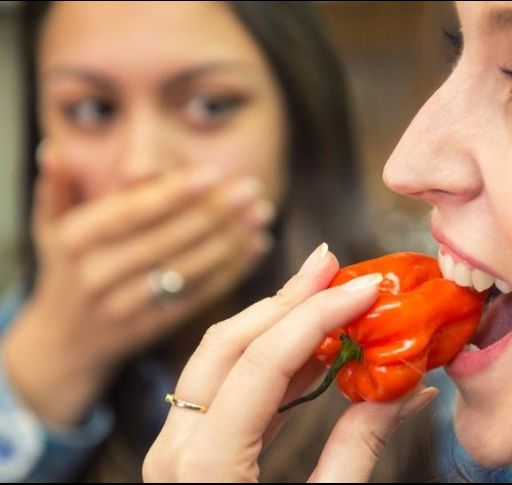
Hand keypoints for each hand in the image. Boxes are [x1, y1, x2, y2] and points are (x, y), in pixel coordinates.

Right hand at [2, 148, 274, 427]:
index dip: (174, 193)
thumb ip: (57, 188)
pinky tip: (256, 247)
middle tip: (251, 189)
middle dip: (214, 212)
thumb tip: (54, 151)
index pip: (132, 212)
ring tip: (261, 215)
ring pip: (188, 268)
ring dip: (231, 240)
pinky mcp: (153, 327)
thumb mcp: (50, 227)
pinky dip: (231, 271)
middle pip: (167, 239)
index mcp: (74, 241)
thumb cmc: (66, 269)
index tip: (213, 174)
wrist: (64, 342)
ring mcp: (126, 305)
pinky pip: (199, 296)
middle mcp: (96, 275)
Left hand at [143, 244, 437, 481]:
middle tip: (337, 266)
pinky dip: (268, 360)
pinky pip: (222, 387)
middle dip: (287, 299)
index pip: (262, 362)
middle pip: (228, 343)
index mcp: (205, 467)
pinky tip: (310, 348)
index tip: (365, 287)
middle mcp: (176, 447)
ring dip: (277, 321)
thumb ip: (359, 449)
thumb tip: (410, 390)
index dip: (317, 316)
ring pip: (219, 357)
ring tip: (331, 297)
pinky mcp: (187, 451)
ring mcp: (174, 447)